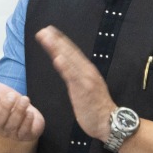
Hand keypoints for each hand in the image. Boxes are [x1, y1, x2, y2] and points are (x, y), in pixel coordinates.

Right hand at [0, 61, 44, 142]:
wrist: (23, 108)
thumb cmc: (5, 99)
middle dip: (5, 107)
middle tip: (11, 95)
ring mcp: (11, 133)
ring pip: (12, 125)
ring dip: (19, 110)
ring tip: (24, 99)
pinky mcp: (25, 135)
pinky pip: (26, 131)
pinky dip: (28, 120)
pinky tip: (30, 112)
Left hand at [35, 26, 118, 140]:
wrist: (109, 122)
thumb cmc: (95, 106)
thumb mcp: (85, 86)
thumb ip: (76, 75)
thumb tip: (65, 66)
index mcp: (87, 70)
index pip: (72, 52)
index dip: (61, 41)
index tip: (49, 31)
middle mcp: (87, 71)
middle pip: (70, 52)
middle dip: (56, 41)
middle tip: (43, 30)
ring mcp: (86, 80)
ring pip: (70, 60)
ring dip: (57, 48)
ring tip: (46, 38)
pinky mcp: (84, 90)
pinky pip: (73, 77)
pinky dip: (66, 67)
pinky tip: (58, 58)